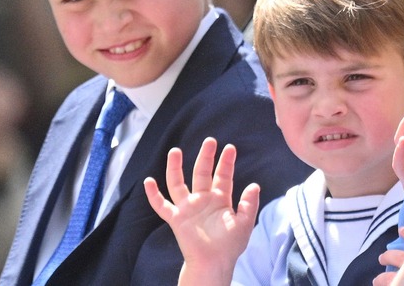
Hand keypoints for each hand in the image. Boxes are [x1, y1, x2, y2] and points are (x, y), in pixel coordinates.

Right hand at [143, 138, 259, 283]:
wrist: (215, 263)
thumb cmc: (230, 245)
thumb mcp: (244, 222)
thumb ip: (249, 204)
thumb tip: (255, 185)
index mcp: (220, 199)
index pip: (222, 176)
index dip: (226, 162)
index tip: (230, 147)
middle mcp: (202, 200)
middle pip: (201, 173)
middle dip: (205, 157)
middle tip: (209, 140)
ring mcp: (188, 208)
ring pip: (178, 183)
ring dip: (175, 168)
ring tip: (175, 151)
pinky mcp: (177, 219)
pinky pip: (162, 205)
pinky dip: (153, 195)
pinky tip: (149, 181)